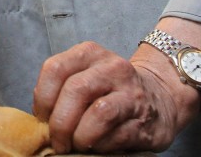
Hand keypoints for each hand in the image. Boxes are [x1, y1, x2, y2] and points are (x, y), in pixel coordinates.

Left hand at [32, 41, 198, 153]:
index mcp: (89, 53)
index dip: (43, 99)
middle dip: (60, 123)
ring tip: (75, 145)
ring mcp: (131, 93)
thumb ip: (61, 89)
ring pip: (99, 112)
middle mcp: (112, 68)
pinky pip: (117, 135)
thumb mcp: (84, 76)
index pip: (55, 69)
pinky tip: (97, 146)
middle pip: (76, 91)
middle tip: (58, 141)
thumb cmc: (110, 91)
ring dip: (80, 136)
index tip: (42, 118)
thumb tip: (40, 118)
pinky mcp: (145, 120)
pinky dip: (100, 145)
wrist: (160, 98)